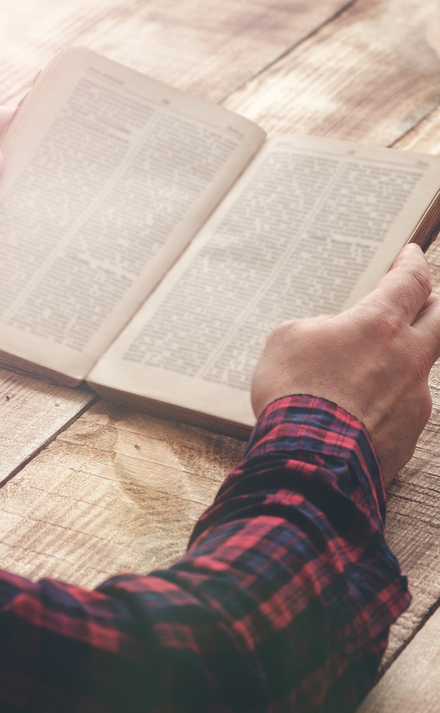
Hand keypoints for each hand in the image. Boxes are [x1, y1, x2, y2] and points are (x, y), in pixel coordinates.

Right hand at [251, 244, 439, 483]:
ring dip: (400, 361)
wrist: (305, 458)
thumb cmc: (293, 392)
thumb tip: (332, 334)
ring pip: (419, 368)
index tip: (411, 254)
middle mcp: (410, 358)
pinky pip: (403, 408)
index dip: (412, 263)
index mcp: (381, 324)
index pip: (411, 280)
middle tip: (415, 298)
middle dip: (429, 303)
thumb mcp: (286, 339)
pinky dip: (385, 403)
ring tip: (363, 372)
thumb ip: (318, 327)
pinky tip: (356, 411)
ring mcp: (415, 399)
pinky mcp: (409, 435)